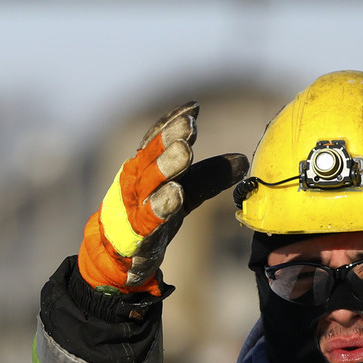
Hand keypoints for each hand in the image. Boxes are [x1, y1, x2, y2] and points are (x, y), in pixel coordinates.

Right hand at [77, 103, 248, 293]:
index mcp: (144, 166)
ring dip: (166, 165)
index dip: (172, 122)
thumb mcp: (183, 192)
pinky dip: (161, 205)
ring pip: (149, 183)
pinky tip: (176, 193)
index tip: (194, 108)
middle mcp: (136, 181)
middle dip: (169, 138)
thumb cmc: (150, 214)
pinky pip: (148, 218)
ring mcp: (133, 206)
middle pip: (152, 156)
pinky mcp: (136, 233)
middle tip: (189, 125)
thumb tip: (243, 160)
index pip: (156, 138)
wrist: (119, 255)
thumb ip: (209, 177)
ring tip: (185, 151)